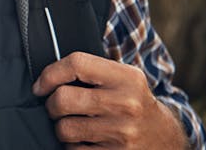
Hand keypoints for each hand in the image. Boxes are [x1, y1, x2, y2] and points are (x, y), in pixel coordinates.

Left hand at [32, 52, 186, 148]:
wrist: (165, 139)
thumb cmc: (133, 103)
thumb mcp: (123, 78)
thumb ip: (93, 70)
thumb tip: (46, 75)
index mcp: (127, 78)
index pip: (76, 64)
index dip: (50, 73)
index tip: (40, 86)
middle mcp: (125, 104)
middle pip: (63, 99)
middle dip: (51, 104)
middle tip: (56, 106)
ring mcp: (121, 134)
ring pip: (64, 129)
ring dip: (61, 128)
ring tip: (72, 123)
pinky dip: (73, 146)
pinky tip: (84, 140)